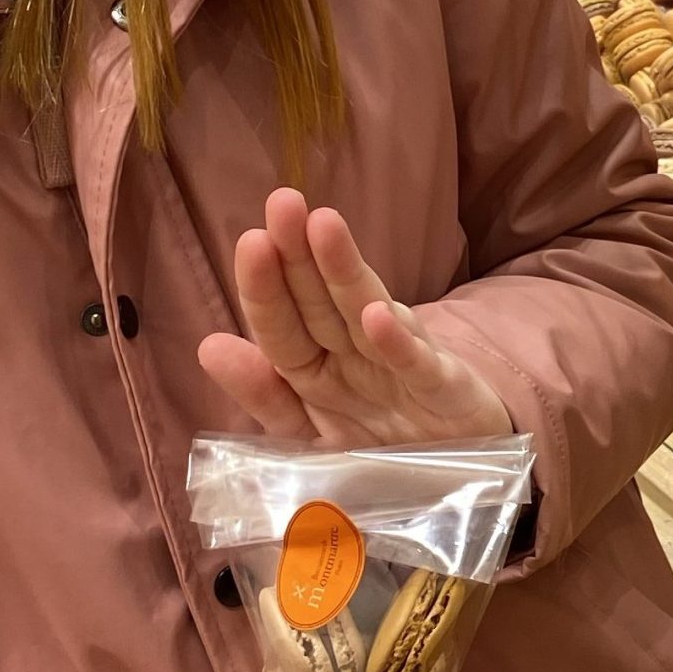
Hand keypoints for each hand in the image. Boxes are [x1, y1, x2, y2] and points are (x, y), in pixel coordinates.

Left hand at [200, 194, 511, 447]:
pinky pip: (417, 364)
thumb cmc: (382, 439)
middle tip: (283, 203)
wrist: (464, 468)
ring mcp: (398, 367)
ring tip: (324, 226)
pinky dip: (398, 342)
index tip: (251, 242)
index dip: (264, 289)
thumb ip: (264, 395)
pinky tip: (377, 315)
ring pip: (364, 314)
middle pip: (320, 304)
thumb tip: (208, 345)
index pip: (282, 325)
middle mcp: (354, 356)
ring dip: (344, 271)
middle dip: (299, 255)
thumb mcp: (312, 434)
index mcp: (316, 368)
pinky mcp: (443, 387)